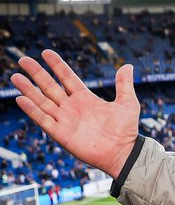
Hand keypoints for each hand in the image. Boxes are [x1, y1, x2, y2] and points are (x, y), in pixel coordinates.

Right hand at [11, 50, 140, 178]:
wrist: (123, 153)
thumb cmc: (126, 130)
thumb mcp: (128, 103)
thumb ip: (124, 84)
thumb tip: (128, 65)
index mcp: (85, 98)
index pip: (67, 78)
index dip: (57, 65)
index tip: (46, 52)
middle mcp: (72, 107)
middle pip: (50, 86)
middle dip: (37, 73)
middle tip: (23, 60)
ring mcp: (65, 120)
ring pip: (42, 101)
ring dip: (28, 89)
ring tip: (15, 77)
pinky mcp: (60, 134)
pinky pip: (43, 119)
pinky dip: (32, 110)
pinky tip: (21, 99)